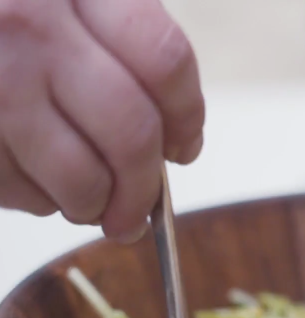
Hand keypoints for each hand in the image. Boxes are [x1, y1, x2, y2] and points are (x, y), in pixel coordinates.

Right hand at [0, 0, 203, 242]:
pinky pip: (14, 188)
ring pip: (76, 176)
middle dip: (144, 188)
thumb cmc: (7, 7)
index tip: (184, 147)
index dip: (186, 116)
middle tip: (140, 210)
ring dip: (94, 205)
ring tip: (92, 206)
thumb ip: (112, 39)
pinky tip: (34, 185)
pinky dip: (36, 201)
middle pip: (130, 131)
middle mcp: (28, 26)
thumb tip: (167, 137)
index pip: (163, 61)